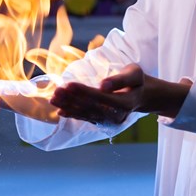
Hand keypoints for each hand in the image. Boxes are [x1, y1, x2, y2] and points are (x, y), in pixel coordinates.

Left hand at [50, 63, 191, 124]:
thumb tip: (102, 85)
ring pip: (85, 113)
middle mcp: (116, 116)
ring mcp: (109, 121)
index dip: (83, 92)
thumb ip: (119, 79)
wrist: (143, 96)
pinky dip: (72, 114)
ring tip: (53, 98)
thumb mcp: (134, 73)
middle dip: (71, 99)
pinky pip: (86, 118)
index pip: (100, 98)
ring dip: (68, 106)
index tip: (68, 84)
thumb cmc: (137, 81)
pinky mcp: (103, 121)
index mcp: (125, 103)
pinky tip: (60, 111)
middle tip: (56, 90)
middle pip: (90, 107)